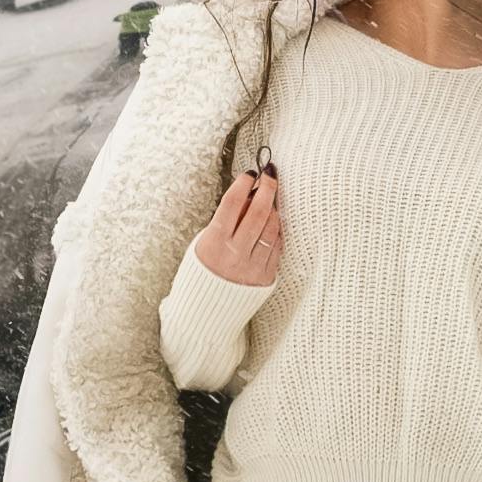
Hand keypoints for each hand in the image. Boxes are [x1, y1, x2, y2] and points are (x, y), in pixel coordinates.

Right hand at [190, 161, 284, 287]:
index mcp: (214, 242)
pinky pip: (277, 245)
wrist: (207, 308)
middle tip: (270, 175)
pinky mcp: (266, 276)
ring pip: (272, 227)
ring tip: (268, 202)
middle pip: (258, 212)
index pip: (232, 203)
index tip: (250, 173)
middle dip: (267, 188)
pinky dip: (276, 230)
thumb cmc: (204, 268)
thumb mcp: (205, 240)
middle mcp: (235, 254)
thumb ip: (226, 219)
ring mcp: (252, 266)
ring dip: (273, 208)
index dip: (243, 183)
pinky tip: (271, 224)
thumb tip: (250, 194)